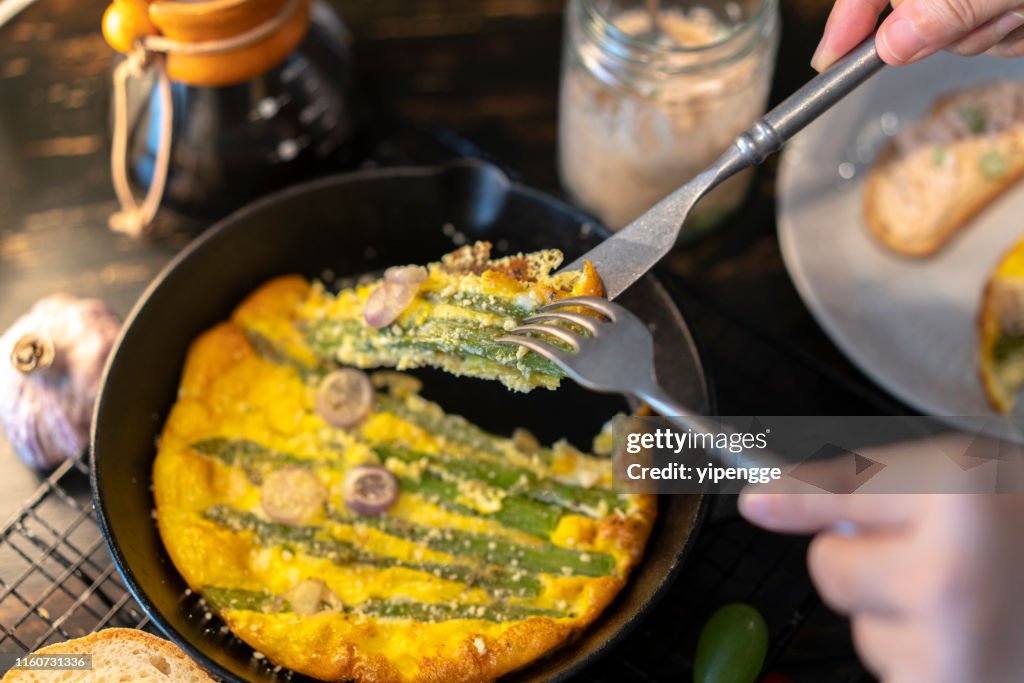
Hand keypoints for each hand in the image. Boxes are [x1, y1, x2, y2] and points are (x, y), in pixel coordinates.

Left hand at [739, 437, 1023, 682]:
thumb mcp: (967, 484)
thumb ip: (871, 486)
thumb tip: (763, 499)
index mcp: (958, 501)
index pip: (839, 495)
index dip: (792, 498)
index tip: (755, 501)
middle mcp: (948, 577)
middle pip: (830, 569)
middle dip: (861, 563)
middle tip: (931, 560)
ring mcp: (953, 648)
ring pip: (860, 628)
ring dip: (895, 618)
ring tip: (970, 606)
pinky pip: (892, 673)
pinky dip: (919, 661)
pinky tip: (971, 644)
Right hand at [812, 0, 1023, 70]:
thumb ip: (946, 10)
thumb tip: (890, 44)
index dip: (844, 22)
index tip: (828, 61)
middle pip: (909, 17)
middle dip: (947, 33)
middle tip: (997, 16)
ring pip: (949, 35)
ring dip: (986, 37)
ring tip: (1020, 13)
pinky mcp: (986, 9)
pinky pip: (982, 39)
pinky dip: (1008, 38)